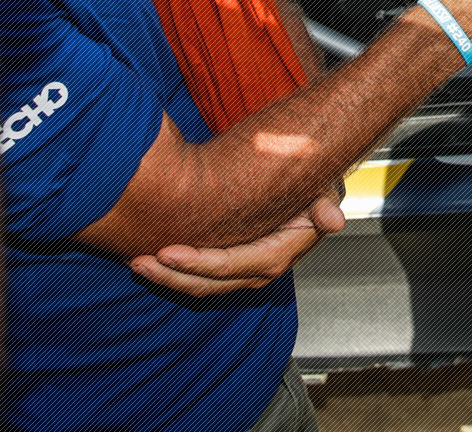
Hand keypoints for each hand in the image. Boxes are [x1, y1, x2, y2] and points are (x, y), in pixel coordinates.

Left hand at [128, 192, 344, 296]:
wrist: (310, 190)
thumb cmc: (312, 186)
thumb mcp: (323, 192)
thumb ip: (324, 206)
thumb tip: (334, 220)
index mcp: (278, 255)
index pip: (233, 266)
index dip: (199, 262)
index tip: (168, 252)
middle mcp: (260, 270)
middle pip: (211, 282)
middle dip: (173, 276)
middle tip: (140, 260)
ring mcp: (245, 270)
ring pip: (202, 284)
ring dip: (169, 277)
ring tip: (137, 262)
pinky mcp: (233, 264)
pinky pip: (202, 276)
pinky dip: (177, 271)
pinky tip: (154, 259)